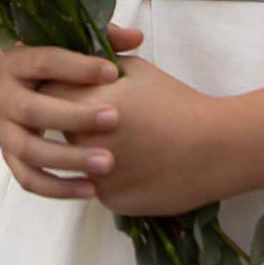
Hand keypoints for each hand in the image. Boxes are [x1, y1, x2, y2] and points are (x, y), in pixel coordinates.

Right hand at [0, 21, 144, 199]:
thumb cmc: (40, 50)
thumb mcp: (61, 36)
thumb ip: (98, 36)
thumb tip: (136, 37)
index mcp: (14, 59)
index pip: (44, 61)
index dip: (78, 67)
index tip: (113, 72)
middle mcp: (2, 94)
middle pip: (32, 109)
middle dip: (74, 116)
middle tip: (114, 119)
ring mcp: (2, 127)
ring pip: (29, 149)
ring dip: (68, 159)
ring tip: (106, 163)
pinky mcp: (9, 152)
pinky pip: (27, 177)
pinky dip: (57, 188)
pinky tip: (90, 190)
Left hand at [41, 56, 220, 216]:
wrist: (214, 148)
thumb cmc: (176, 102)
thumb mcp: (135, 70)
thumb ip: (96, 65)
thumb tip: (73, 66)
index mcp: (87, 104)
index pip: (48, 93)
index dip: (60, 89)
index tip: (73, 89)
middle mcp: (84, 142)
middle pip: (59, 128)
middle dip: (72, 121)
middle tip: (98, 116)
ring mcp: (96, 176)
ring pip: (76, 161)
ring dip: (86, 151)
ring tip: (120, 140)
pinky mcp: (111, 200)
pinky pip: (98, 185)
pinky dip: (110, 175)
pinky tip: (136, 164)